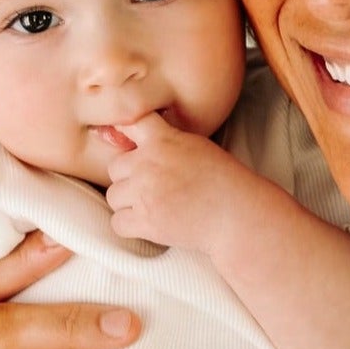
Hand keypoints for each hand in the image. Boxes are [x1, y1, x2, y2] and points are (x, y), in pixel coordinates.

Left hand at [103, 114, 246, 251]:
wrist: (236, 214)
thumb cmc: (223, 180)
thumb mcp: (196, 145)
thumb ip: (166, 140)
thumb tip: (141, 139)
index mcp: (162, 140)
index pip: (130, 123)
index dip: (127, 134)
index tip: (134, 146)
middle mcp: (148, 165)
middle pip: (114, 168)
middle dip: (129, 177)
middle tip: (150, 186)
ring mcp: (145, 194)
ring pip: (113, 196)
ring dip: (128, 202)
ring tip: (151, 206)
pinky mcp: (146, 222)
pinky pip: (117, 222)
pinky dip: (129, 225)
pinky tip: (147, 222)